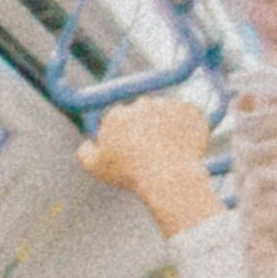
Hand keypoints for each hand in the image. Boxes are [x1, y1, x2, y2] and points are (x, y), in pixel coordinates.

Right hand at [83, 84, 228, 236]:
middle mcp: (142, 104)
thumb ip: (85, 152)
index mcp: (116, 115)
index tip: (129, 148)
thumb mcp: (95, 168)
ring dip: (167, 125)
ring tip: (168, 149)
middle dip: (145, 124)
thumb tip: (86, 144)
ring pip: (166, 112)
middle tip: (150, 148)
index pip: (118, 118)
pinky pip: (189, 116)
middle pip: (142, 111)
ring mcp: (168, 105)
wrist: (167, 174)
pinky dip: (187, 127)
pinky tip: (183, 145)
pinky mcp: (191, 109)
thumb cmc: (129, 172)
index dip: (122, 134)